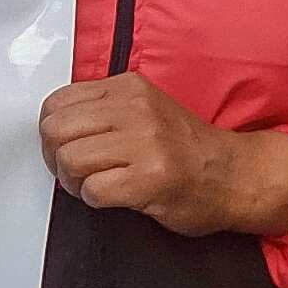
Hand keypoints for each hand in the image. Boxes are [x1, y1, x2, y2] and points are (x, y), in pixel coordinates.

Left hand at [40, 73, 287, 238]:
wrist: (237, 176)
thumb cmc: (185, 149)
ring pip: (70, 159)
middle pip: (56, 130)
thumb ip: (102, 109)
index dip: (51, 131)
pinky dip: (93, 199)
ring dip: (73, 181)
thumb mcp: (144, 110)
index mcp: (129, 88)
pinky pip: (93, 190)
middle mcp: (137, 111)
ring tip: (93, 184)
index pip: (57, 103)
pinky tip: (111, 197)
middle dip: (55, 156)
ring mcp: (146, 145)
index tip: (65, 146)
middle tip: (73, 170)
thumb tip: (51, 126)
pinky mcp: (151, 179)